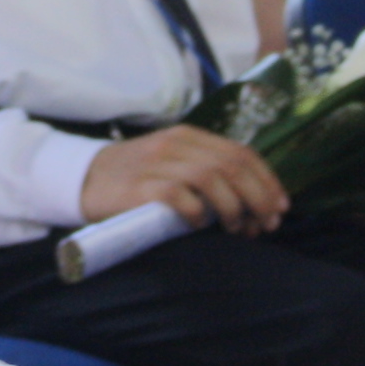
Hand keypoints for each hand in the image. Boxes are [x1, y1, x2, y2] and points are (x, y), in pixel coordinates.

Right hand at [76, 127, 287, 236]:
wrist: (82, 178)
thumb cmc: (134, 178)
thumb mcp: (172, 164)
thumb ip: (206, 171)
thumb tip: (252, 201)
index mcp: (189, 136)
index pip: (241, 152)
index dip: (267, 180)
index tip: (282, 206)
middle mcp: (176, 144)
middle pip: (232, 165)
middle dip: (258, 197)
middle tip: (266, 224)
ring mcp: (157, 163)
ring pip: (212, 178)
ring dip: (233, 207)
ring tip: (236, 229)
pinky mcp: (140, 186)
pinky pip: (180, 196)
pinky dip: (197, 213)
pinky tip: (198, 226)